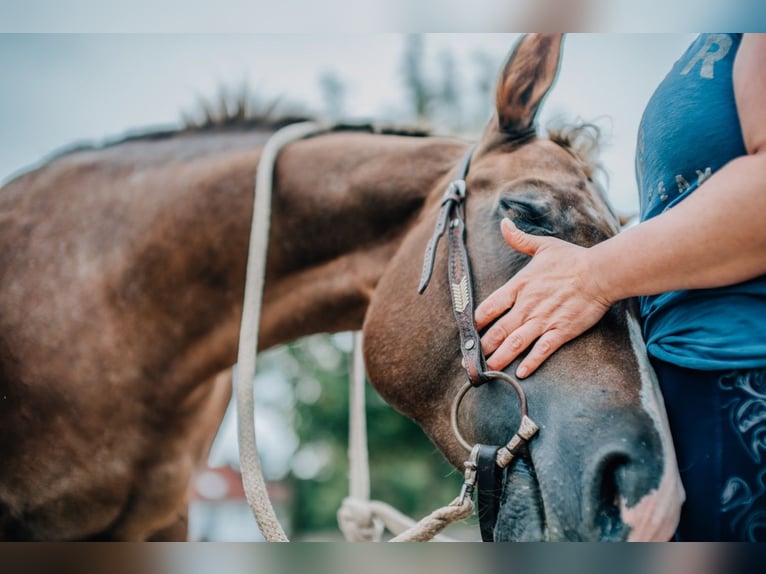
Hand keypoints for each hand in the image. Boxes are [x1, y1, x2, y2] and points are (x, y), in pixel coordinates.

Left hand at [475, 218, 612, 377]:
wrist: (601, 272)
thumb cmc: (572, 259)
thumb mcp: (543, 246)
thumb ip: (519, 239)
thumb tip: (504, 223)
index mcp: (519, 286)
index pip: (489, 307)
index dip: (476, 321)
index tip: (468, 331)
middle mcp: (527, 305)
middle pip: (498, 330)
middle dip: (483, 346)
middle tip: (472, 359)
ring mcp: (544, 320)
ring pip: (515, 343)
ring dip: (500, 358)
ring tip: (489, 370)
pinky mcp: (561, 331)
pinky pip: (542, 350)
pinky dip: (530, 362)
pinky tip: (520, 373)